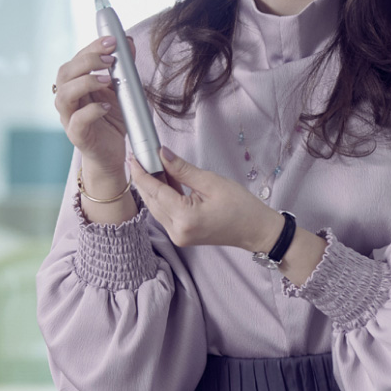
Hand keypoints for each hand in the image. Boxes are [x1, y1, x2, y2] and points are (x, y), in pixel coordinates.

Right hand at [54, 35, 136, 209]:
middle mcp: (68, 99)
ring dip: (86, 82)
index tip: (112, 40)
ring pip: (64, 95)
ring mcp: (69, 118)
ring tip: (108, 79)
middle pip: (65, 73)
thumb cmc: (114, 120)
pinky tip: (106, 106)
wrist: (113, 154)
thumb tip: (129, 42)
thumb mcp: (122, 90)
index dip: (91, 47)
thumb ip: (124, 67)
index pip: (76, 60)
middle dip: (87, 60)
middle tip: (110, 58)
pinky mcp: (77, 135)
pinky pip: (77, 121)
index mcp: (76, 84)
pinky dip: (91, 111)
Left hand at [127, 147, 281, 252]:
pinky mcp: (181, 235)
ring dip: (152, 187)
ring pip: (156, 207)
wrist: (255, 230)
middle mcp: (177, 230)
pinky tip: (164, 181)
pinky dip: (163, 197)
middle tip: (140, 157)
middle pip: (151, 200)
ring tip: (151, 166)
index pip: (155, 191)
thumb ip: (182, 169)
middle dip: (144, 179)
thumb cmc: (241, 207)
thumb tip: (162, 154)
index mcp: (185, 217)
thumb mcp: (211, 181)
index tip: (134, 156)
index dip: (142, 172)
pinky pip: (165, 213)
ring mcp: (178, 236)